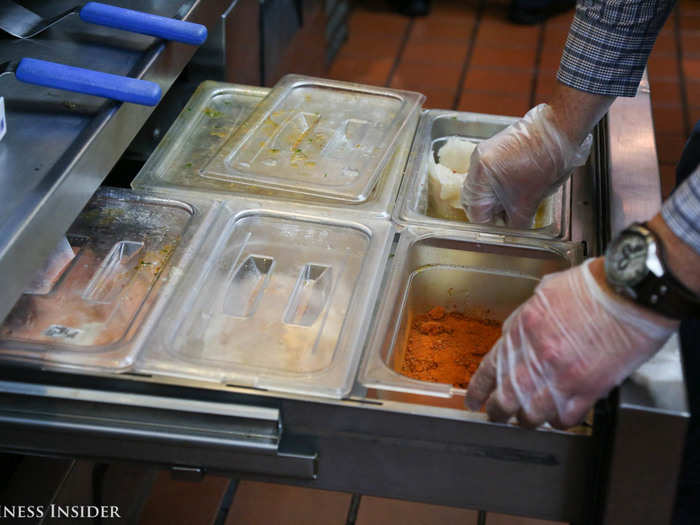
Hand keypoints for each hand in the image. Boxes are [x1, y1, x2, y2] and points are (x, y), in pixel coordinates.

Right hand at [461, 103, 592, 227]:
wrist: (561, 129)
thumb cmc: (547, 159)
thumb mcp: (530, 199)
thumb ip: (517, 221)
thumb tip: (512, 232)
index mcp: (481, 174)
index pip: (476, 212)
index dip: (489, 226)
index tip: (502, 233)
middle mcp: (477, 162)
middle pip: (474, 200)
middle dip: (489, 213)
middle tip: (507, 222)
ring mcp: (484, 153)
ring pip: (482, 188)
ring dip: (495, 200)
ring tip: (514, 207)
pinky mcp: (494, 149)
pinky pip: (489, 175)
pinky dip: (499, 187)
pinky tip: (515, 192)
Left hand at [465, 258, 676, 428]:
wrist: (628, 293)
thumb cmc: (592, 288)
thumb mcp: (544, 294)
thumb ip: (525, 319)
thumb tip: (515, 334)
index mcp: (522, 330)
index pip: (490, 368)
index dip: (479, 389)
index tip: (474, 401)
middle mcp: (537, 357)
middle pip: (506, 398)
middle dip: (499, 411)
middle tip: (498, 415)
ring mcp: (561, 376)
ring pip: (532, 414)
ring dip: (527, 419)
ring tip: (527, 418)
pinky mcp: (588, 390)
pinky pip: (564, 418)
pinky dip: (558, 421)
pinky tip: (558, 416)